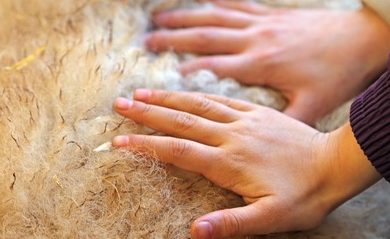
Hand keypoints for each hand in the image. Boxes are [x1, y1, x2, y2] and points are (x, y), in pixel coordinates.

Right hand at [112, 89, 380, 238]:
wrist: (335, 165)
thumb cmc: (305, 196)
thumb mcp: (272, 219)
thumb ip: (232, 224)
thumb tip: (195, 232)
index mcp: (230, 162)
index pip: (178, 151)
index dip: (147, 146)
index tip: (121, 141)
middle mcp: (232, 135)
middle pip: (181, 121)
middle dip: (148, 113)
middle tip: (121, 105)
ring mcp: (244, 120)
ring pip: (198, 105)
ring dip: (168, 98)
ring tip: (143, 93)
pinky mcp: (256, 112)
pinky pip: (222, 99)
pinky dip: (200, 93)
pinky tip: (187, 90)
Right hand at [145, 1, 389, 123]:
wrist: (367, 40)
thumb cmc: (340, 76)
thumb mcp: (313, 109)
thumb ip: (277, 127)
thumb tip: (268, 143)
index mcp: (260, 67)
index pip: (210, 70)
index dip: (181, 80)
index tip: (153, 90)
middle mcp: (254, 41)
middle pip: (203, 40)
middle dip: (170, 43)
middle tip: (144, 46)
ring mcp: (261, 25)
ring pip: (214, 19)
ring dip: (183, 18)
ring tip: (156, 19)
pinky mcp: (270, 15)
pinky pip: (236, 5)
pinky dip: (215, 2)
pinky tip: (200, 1)